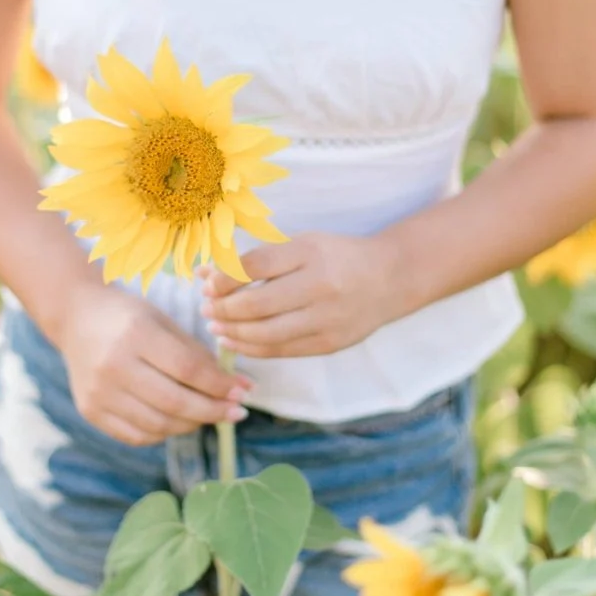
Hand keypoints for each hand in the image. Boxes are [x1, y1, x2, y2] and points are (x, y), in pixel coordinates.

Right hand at [55, 281, 249, 444]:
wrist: (77, 319)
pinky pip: (134, 434)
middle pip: (173, 402)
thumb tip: (234, 385)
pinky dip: (163, 433)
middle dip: (211, 411)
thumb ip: (195, 353)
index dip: (220, 384)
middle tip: (236, 413)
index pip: (188, 369)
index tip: (244, 391)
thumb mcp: (164, 322)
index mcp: (137, 335)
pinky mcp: (90, 412)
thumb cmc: (130, 316)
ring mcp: (99, 394)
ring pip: (155, 424)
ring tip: (211, 416)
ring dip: (191, 425)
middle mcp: (114, 367)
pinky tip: (180, 423)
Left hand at [200, 233, 412, 359]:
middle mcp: (320, 284)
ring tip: (215, 325)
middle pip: (255, 303)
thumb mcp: (303, 245)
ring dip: (231, 331)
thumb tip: (205, 274)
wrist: (390, 278)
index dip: (223, 277)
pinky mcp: (328, 344)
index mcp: (312, 251)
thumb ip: (257, 259)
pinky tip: (235, 340)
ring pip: (263, 333)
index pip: (255, 265)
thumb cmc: (336, 257)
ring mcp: (326, 317)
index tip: (207, 282)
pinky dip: (250, 347)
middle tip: (205, 307)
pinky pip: (278, 350)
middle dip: (221, 308)